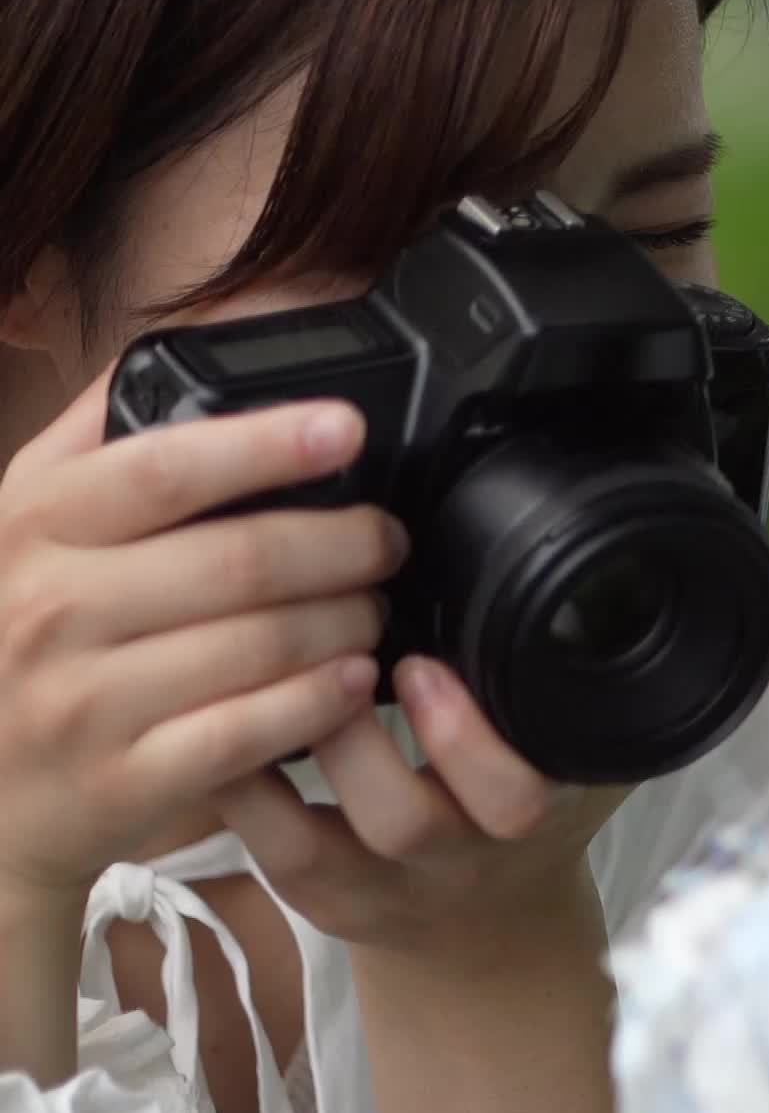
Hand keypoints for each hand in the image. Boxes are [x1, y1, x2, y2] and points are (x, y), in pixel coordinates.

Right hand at [0, 362, 402, 928]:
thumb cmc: (24, 636)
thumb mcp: (29, 520)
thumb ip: (104, 432)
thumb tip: (208, 334)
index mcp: (35, 524)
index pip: (162, 469)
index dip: (267, 443)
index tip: (347, 427)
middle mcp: (50, 607)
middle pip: (240, 560)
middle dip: (344, 544)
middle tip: (388, 539)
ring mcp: (84, 700)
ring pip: (261, 644)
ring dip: (349, 621)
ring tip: (375, 607)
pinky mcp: (125, 778)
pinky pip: (252, 730)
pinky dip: (321, 700)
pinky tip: (353, 680)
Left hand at [217, 657, 631, 967]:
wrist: (490, 923)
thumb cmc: (522, 801)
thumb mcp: (576, 753)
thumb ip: (571, 687)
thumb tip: (570, 575)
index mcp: (536, 816)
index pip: (520, 795)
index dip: (466, 739)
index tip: (421, 664)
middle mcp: (453, 863)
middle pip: (406, 824)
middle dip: (358, 739)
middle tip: (326, 660)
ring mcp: (377, 890)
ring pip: (314, 848)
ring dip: (273, 755)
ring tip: (267, 675)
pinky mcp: (317, 898)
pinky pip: (262, 846)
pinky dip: (234, 780)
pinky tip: (212, 718)